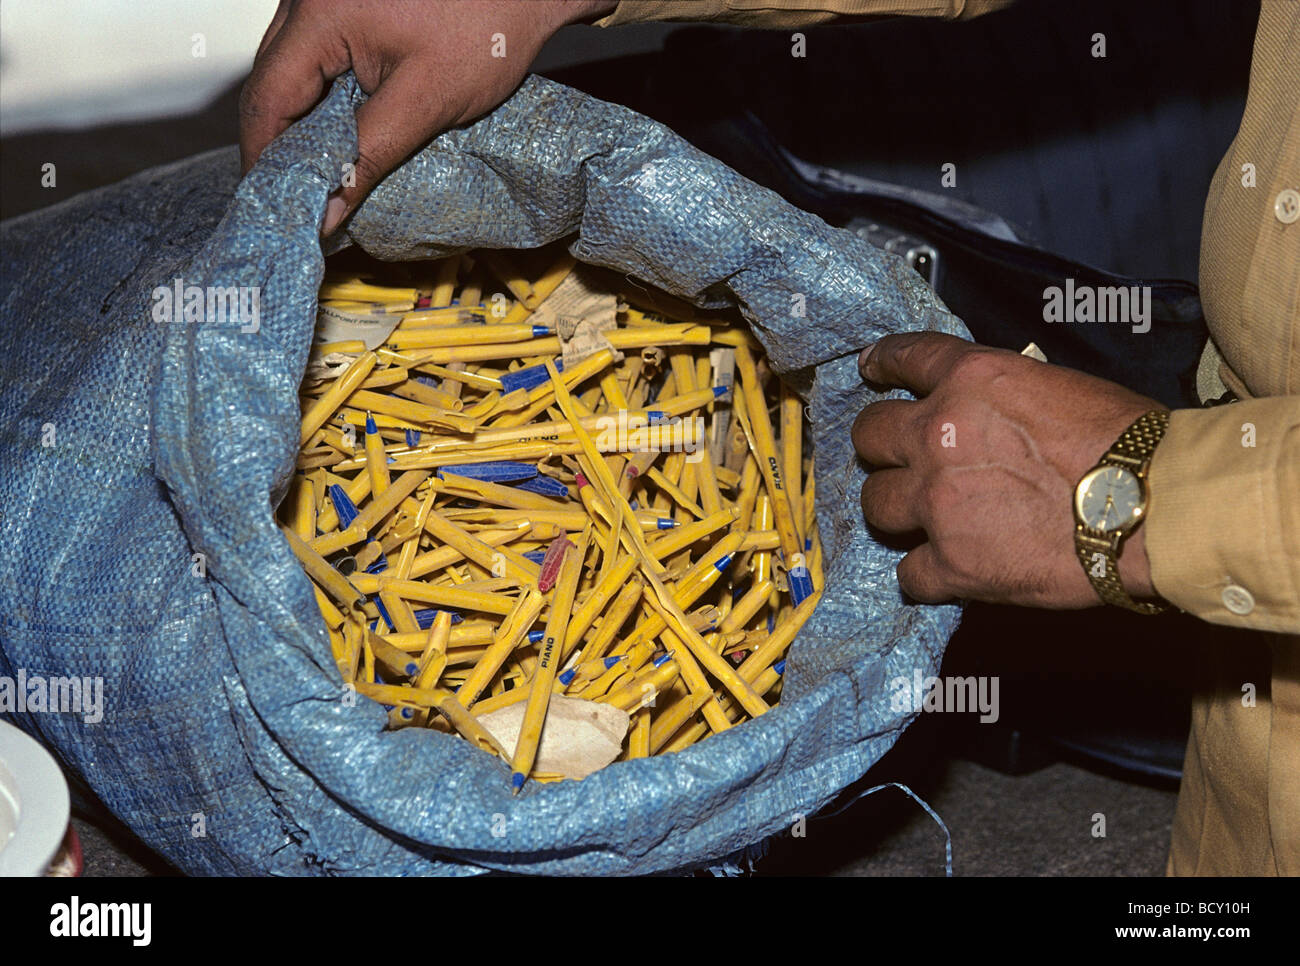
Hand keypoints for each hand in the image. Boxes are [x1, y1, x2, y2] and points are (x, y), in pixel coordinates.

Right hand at [239, 0, 616, 233]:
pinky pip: (314, 57)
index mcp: (320, 13)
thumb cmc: (488, 26)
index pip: (267, 99)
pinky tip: (345, 131)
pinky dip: (324, 98)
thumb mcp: (427, 102)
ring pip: (290, 72)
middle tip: (304, 199)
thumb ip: (368, 155)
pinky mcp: (341, 4)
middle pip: (272, 84)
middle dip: (283, 145)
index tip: (281, 205)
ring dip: (304, 124)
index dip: (265, 160)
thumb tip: (326, 210)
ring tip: (327, 173)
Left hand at [852, 332, 1166, 608]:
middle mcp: (939, 435)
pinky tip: (942, 570)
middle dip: (880, 446)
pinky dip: (924, 573)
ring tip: (917, 517)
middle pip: (869, 435)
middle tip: (897, 458)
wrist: (1154, 507)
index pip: (904, 357)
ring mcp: (939, 503)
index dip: (882, 364)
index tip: (872, 370)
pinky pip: (908, 573)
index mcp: (969, 381)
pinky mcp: (953, 563)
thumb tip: (985, 412)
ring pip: (874, 504)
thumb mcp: (1055, 386)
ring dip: (894, 508)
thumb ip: (1000, 395)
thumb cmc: (1127, 443)